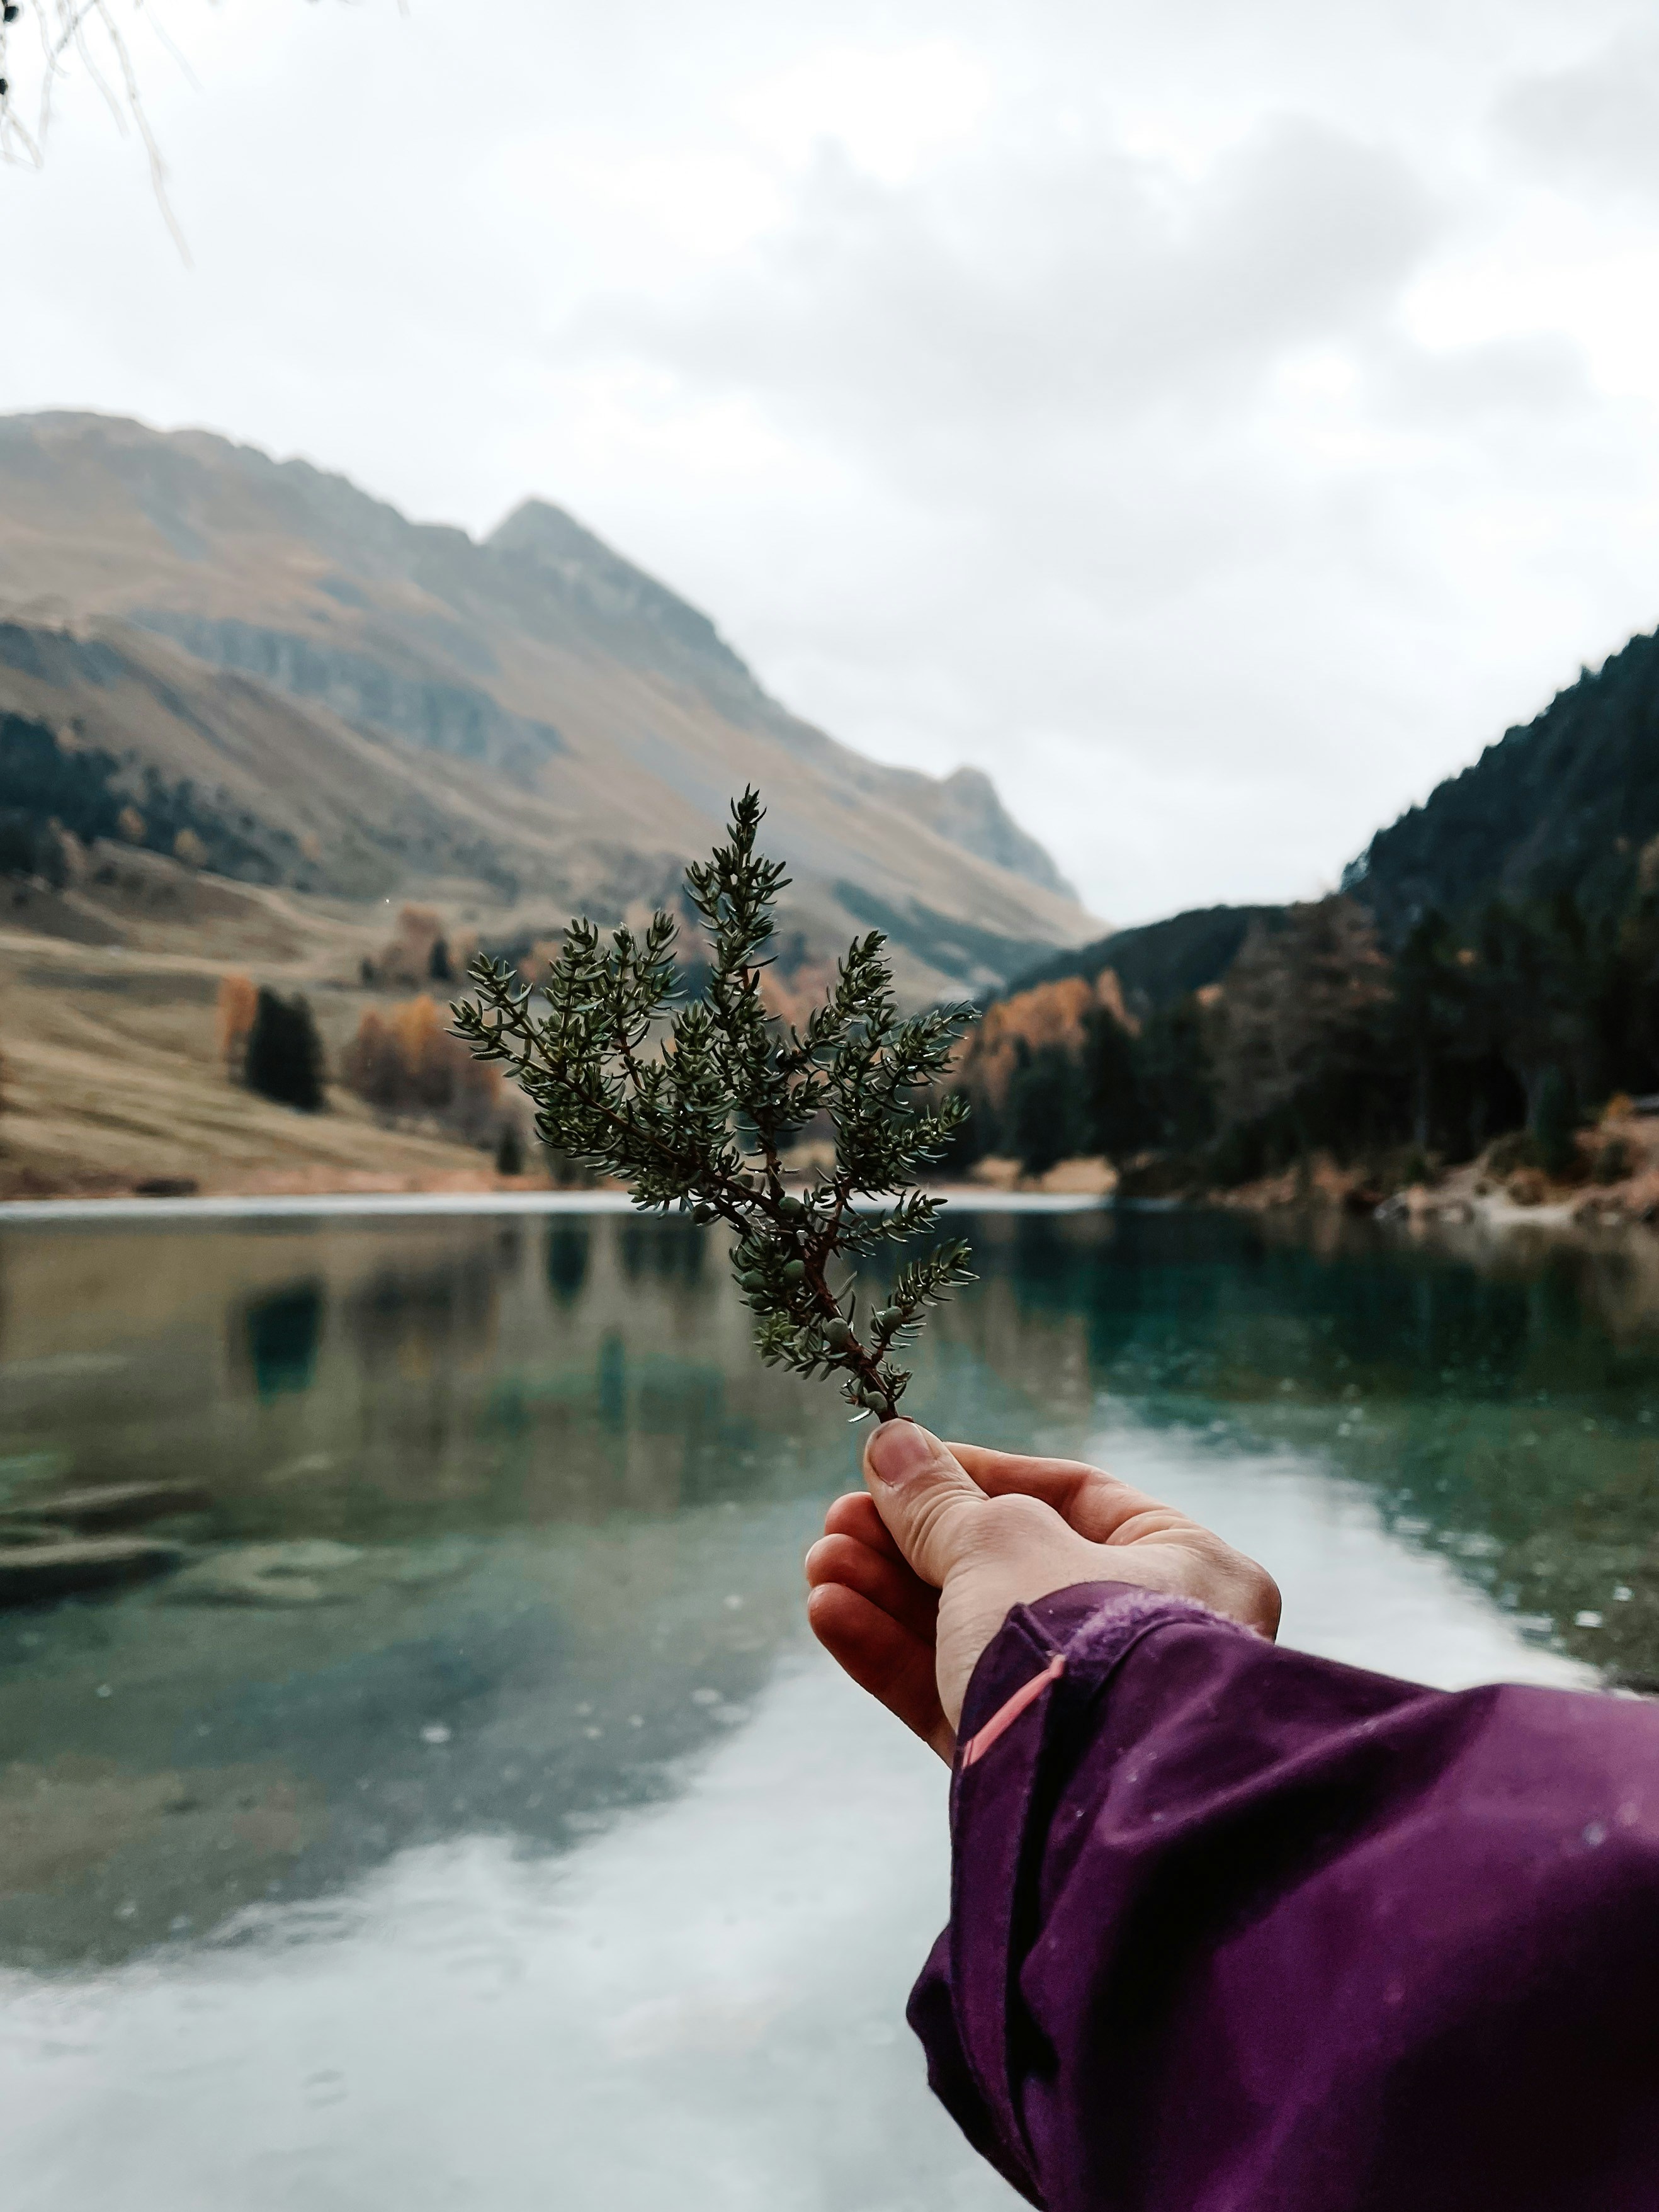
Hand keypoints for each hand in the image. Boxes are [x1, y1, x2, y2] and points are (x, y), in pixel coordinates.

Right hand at [805, 1424, 1279, 1761]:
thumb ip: (940, 1500)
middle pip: (1006, 1567)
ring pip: (971, 1634)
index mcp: (1185, 1565)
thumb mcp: (1001, 1544)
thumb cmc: (1081, 1638)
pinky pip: (959, 1695)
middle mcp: (1147, 1636)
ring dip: (887, 1594)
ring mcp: (1086, 1707)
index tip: (902, 1467)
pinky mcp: (1032, 1767)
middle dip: (910, 1543)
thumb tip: (890, 1442)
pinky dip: (895, 1656)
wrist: (1096, 1801)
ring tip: (821, 1561)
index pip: (1072, 1496)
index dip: (979, 1476)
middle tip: (839, 1518)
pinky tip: (831, 1612)